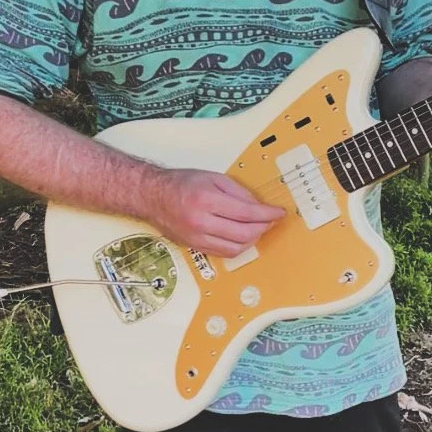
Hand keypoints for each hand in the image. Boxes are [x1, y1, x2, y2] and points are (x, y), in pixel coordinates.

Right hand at [145, 168, 284, 257]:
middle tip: (270, 220)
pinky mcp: (195, 247)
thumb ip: (238, 192)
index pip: (247, 213)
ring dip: (252, 240)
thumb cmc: (180, 184)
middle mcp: (201, 222)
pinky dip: (237, 247)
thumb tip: (258, 206)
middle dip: (263, 228)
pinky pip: (224, 253)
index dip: (267, 214)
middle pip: (244, 234)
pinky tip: (242, 237)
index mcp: (207, 201)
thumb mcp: (213, 178)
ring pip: (236, 249)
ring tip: (257, 229)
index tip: (278, 213)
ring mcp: (197, 238)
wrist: (153, 197)